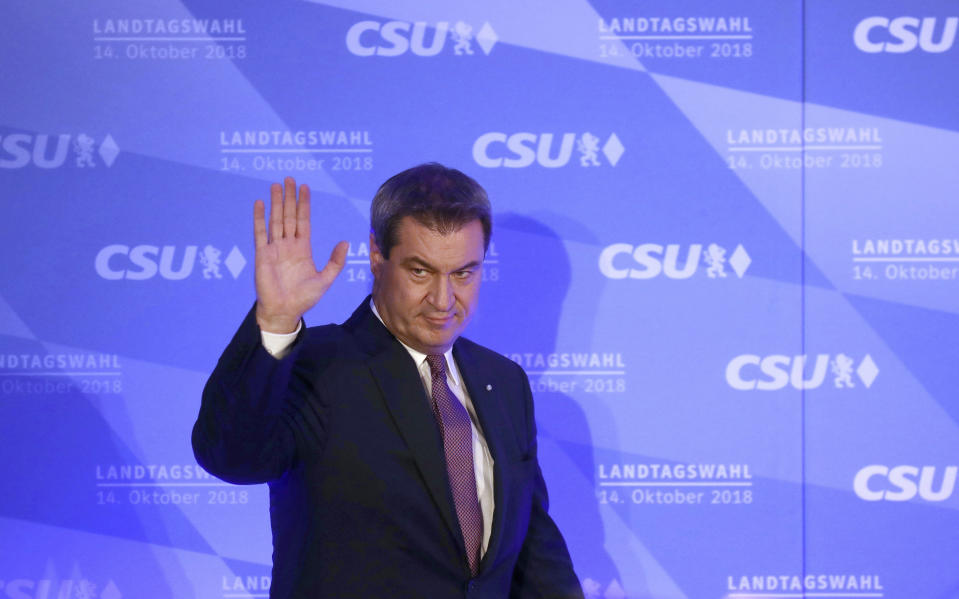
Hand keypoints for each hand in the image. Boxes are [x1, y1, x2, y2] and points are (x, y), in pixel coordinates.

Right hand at [254, 177, 347, 332]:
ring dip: (275, 203)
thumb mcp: (325, 279)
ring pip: (275, 220)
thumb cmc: (304, 298)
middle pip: (289, 216)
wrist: (284, 311)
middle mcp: (288, 245)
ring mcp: (274, 248)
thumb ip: (335, 261)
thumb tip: (346, 242)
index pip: (303, 220)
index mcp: (302, 249)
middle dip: (289, 197)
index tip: (304, 188)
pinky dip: (259, 218)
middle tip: (289, 179)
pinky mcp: (262, 255)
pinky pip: (260, 233)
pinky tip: (259, 204)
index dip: (304, 204)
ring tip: (276, 185)